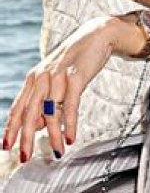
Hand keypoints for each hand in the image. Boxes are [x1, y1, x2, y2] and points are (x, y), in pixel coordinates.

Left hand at [3, 16, 116, 160]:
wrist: (97, 35)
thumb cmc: (77, 60)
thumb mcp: (57, 80)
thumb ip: (46, 101)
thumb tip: (37, 126)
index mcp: (34, 79)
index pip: (18, 108)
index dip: (11, 129)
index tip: (6, 147)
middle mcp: (42, 77)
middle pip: (30, 113)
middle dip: (26, 138)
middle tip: (25, 157)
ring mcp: (58, 76)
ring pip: (51, 112)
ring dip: (54, 135)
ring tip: (57, 152)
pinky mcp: (76, 76)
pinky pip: (71, 105)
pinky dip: (70, 124)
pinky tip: (71, 137)